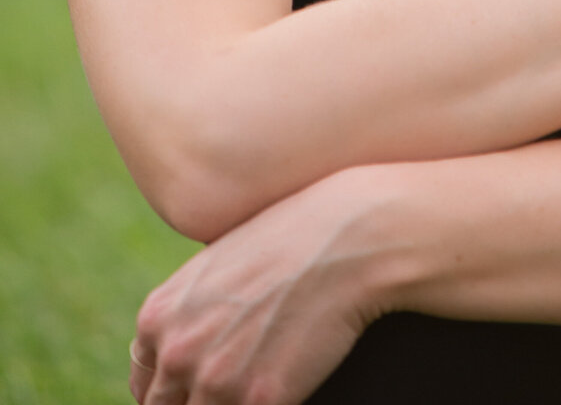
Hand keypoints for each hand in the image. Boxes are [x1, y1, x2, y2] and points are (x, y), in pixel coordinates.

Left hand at [128, 168, 383, 403]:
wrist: (350, 238)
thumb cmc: (292, 240)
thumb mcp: (219, 263)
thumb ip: (188, 310)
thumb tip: (180, 344)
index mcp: (159, 317)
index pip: (145, 385)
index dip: (172, 393)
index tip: (195, 392)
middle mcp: (177, 352)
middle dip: (195, 402)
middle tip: (231, 386)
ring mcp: (216, 380)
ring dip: (227, 404)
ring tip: (253, 384)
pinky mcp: (262, 399)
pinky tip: (283, 387)